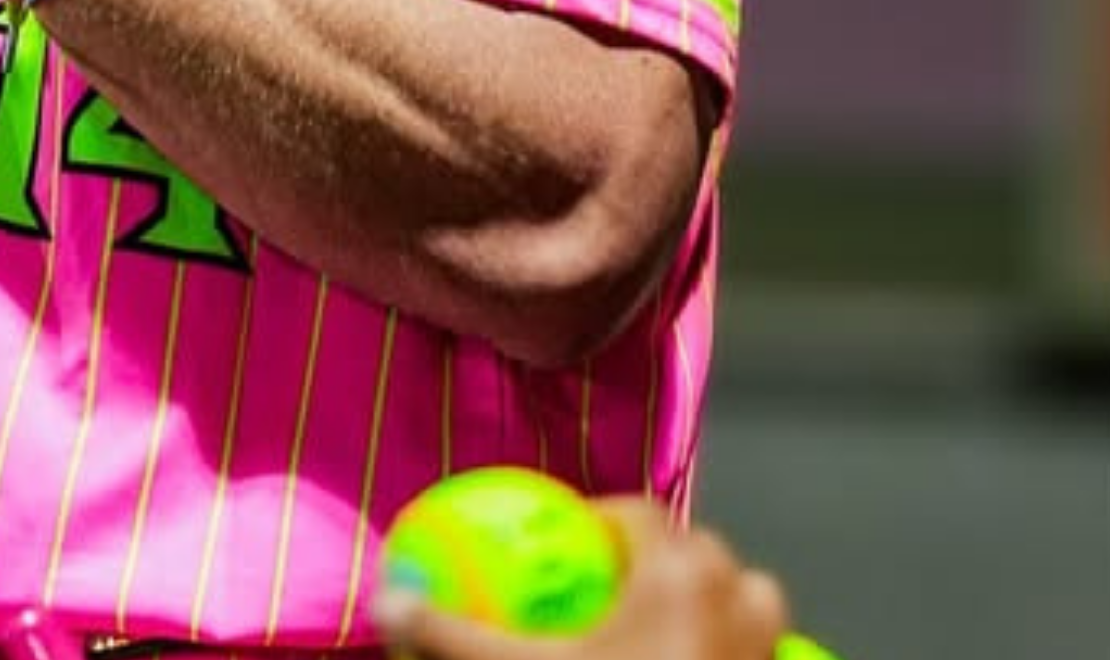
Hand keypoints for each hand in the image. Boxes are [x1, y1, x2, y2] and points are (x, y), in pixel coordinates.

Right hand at [373, 498, 791, 659]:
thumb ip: (455, 635)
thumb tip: (387, 602)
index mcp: (679, 570)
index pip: (635, 511)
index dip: (599, 522)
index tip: (568, 551)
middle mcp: (736, 593)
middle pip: (691, 550)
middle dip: (651, 563)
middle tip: (603, 597)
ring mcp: (768, 645)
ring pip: (738, 598)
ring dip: (703, 604)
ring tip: (651, 636)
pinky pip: (753, 650)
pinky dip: (725, 651)